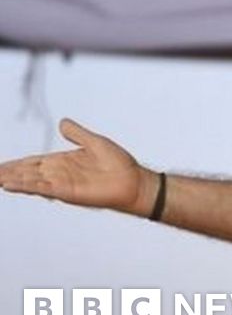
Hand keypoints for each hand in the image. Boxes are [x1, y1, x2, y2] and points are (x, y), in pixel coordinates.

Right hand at [0, 118, 152, 213]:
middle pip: (27, 172)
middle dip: (8, 173)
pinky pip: (42, 188)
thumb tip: (62, 122)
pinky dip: (26, 186)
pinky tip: (11, 184)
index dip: (16, 164)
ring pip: (30, 181)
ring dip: (12, 180)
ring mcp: (62, 183)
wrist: (134, 181)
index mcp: (63, 162)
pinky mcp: (68, 192)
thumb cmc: (119, 164)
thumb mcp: (94, 142)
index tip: (0, 166)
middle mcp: (59, 174)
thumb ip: (77, 133)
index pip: (33, 163)